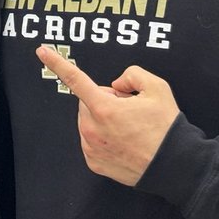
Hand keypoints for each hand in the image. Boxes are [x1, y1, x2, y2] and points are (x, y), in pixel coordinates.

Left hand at [35, 45, 179, 186]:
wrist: (177, 167)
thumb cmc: (167, 129)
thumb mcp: (157, 88)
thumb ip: (132, 75)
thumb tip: (115, 85)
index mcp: (103, 107)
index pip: (75, 79)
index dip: (57, 62)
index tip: (42, 51)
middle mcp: (91, 128)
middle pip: (88, 102)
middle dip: (105, 101)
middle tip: (130, 112)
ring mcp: (91, 147)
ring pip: (89, 121)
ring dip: (104, 120)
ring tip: (131, 130)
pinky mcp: (94, 162)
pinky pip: (92, 140)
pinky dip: (104, 138)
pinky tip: (125, 143)